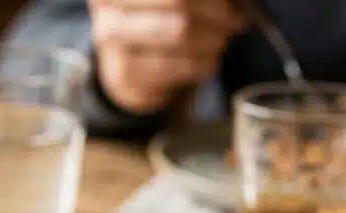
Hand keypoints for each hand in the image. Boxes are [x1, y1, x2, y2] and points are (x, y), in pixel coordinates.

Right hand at [89, 0, 244, 114]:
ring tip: (222, 39)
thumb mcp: (169, 2)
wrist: (127, 66)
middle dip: (219, 12)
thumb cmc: (155, 20)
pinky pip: (181, 64)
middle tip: (236, 19)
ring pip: (182, 33)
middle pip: (181, 1)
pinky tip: (207, 58)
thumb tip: (234, 1)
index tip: (232, 2)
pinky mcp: (126, 73)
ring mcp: (114, 42)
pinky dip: (205, 62)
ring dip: (214, 38)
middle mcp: (109, 8)